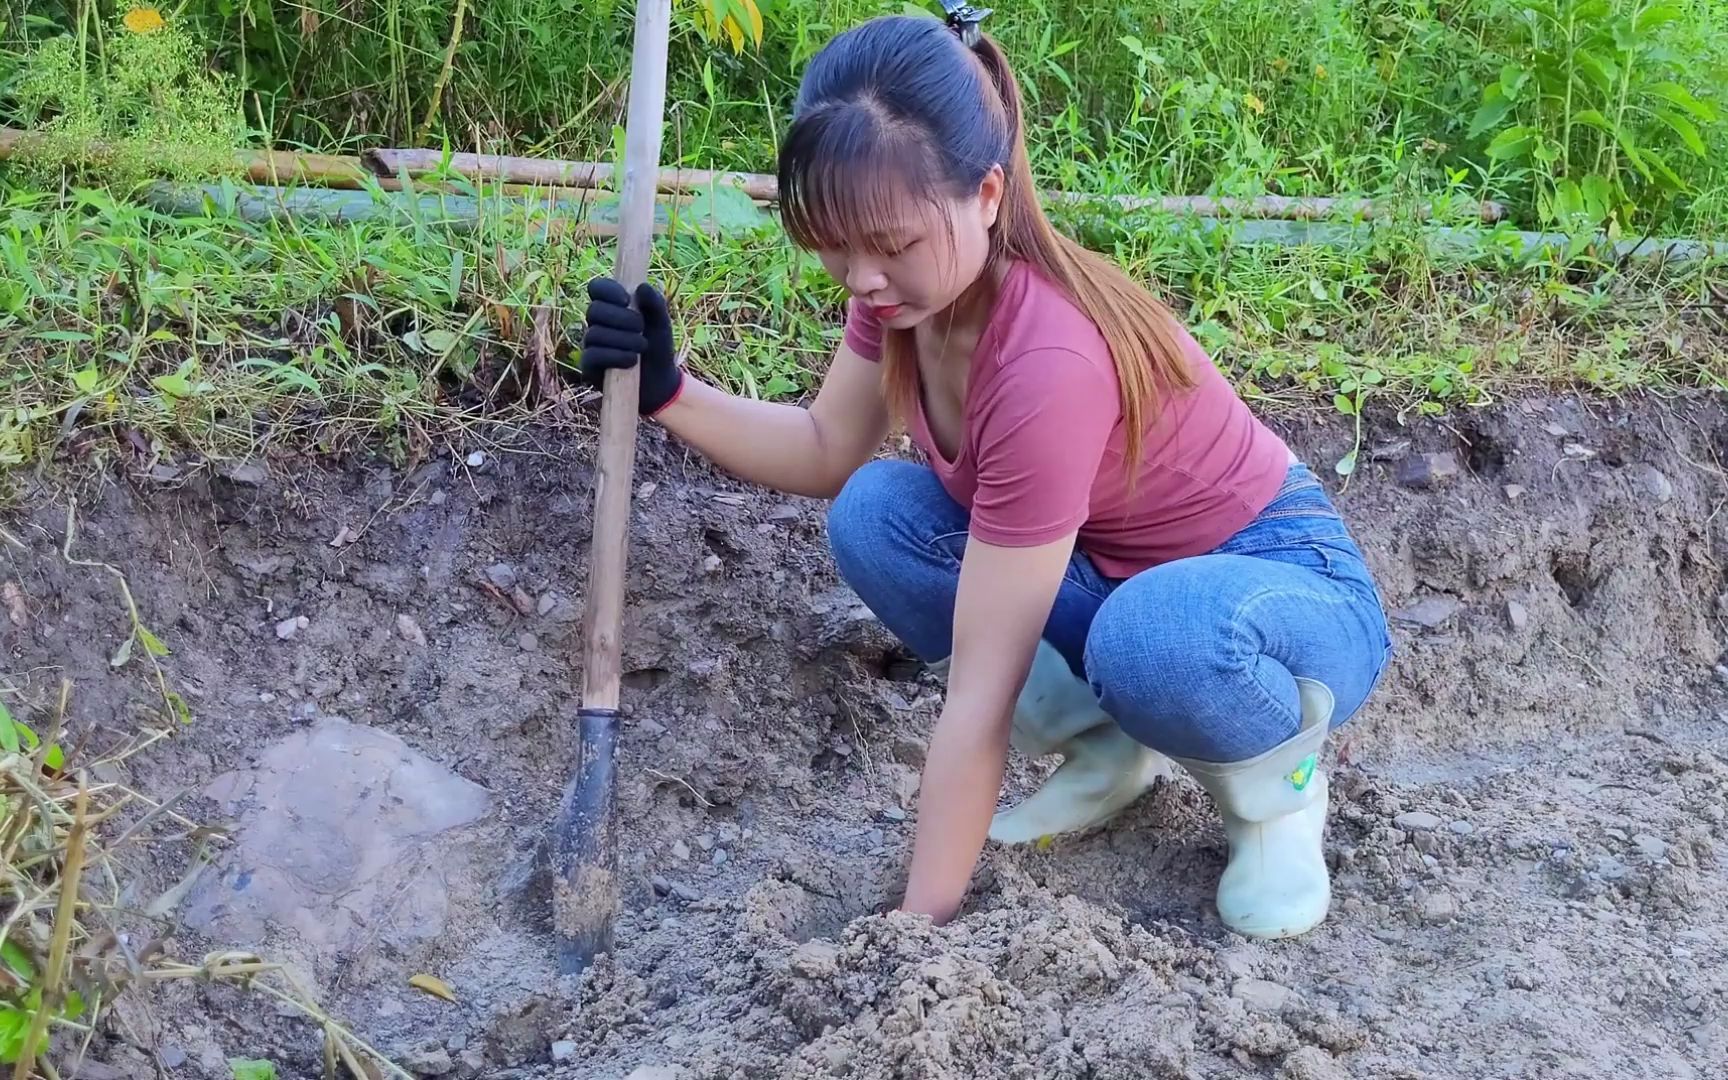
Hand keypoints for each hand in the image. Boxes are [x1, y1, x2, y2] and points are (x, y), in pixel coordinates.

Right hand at [577, 277, 683, 415]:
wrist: (660, 381)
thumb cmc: (658, 347)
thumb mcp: (662, 323)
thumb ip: (655, 303)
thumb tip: (642, 286)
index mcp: (611, 306)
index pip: (596, 288)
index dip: (608, 290)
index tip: (627, 300)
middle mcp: (596, 323)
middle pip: (594, 310)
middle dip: (621, 318)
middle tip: (641, 328)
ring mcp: (591, 345)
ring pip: (595, 334)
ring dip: (623, 340)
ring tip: (642, 347)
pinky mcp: (589, 367)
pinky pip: (593, 356)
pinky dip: (615, 356)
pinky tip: (632, 360)